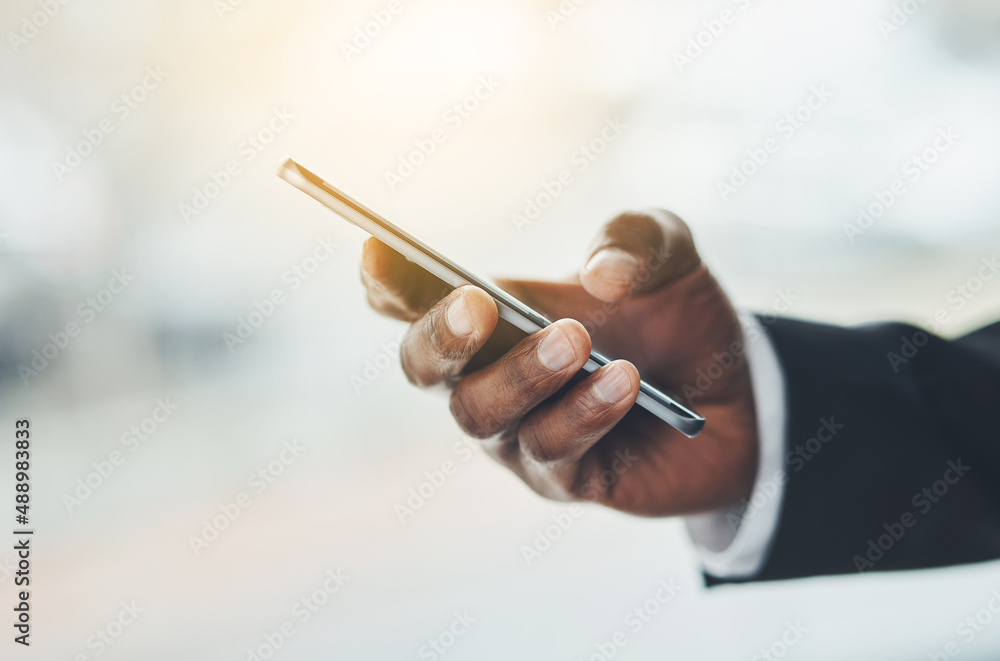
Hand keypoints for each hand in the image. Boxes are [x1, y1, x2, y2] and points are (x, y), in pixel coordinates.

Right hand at [360, 210, 757, 515]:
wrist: (738, 394)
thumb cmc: (675, 318)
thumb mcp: (667, 256)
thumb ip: (635, 240)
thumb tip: (600, 275)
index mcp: (494, 317)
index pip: (416, 302)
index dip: (389, 282)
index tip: (379, 253)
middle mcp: (488, 376)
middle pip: (424, 367)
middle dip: (440, 337)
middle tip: (477, 306)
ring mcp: (517, 434)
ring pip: (481, 414)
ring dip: (523, 375)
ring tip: (575, 340)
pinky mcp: (562, 478)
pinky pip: (553, 449)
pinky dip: (585, 411)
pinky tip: (625, 381)